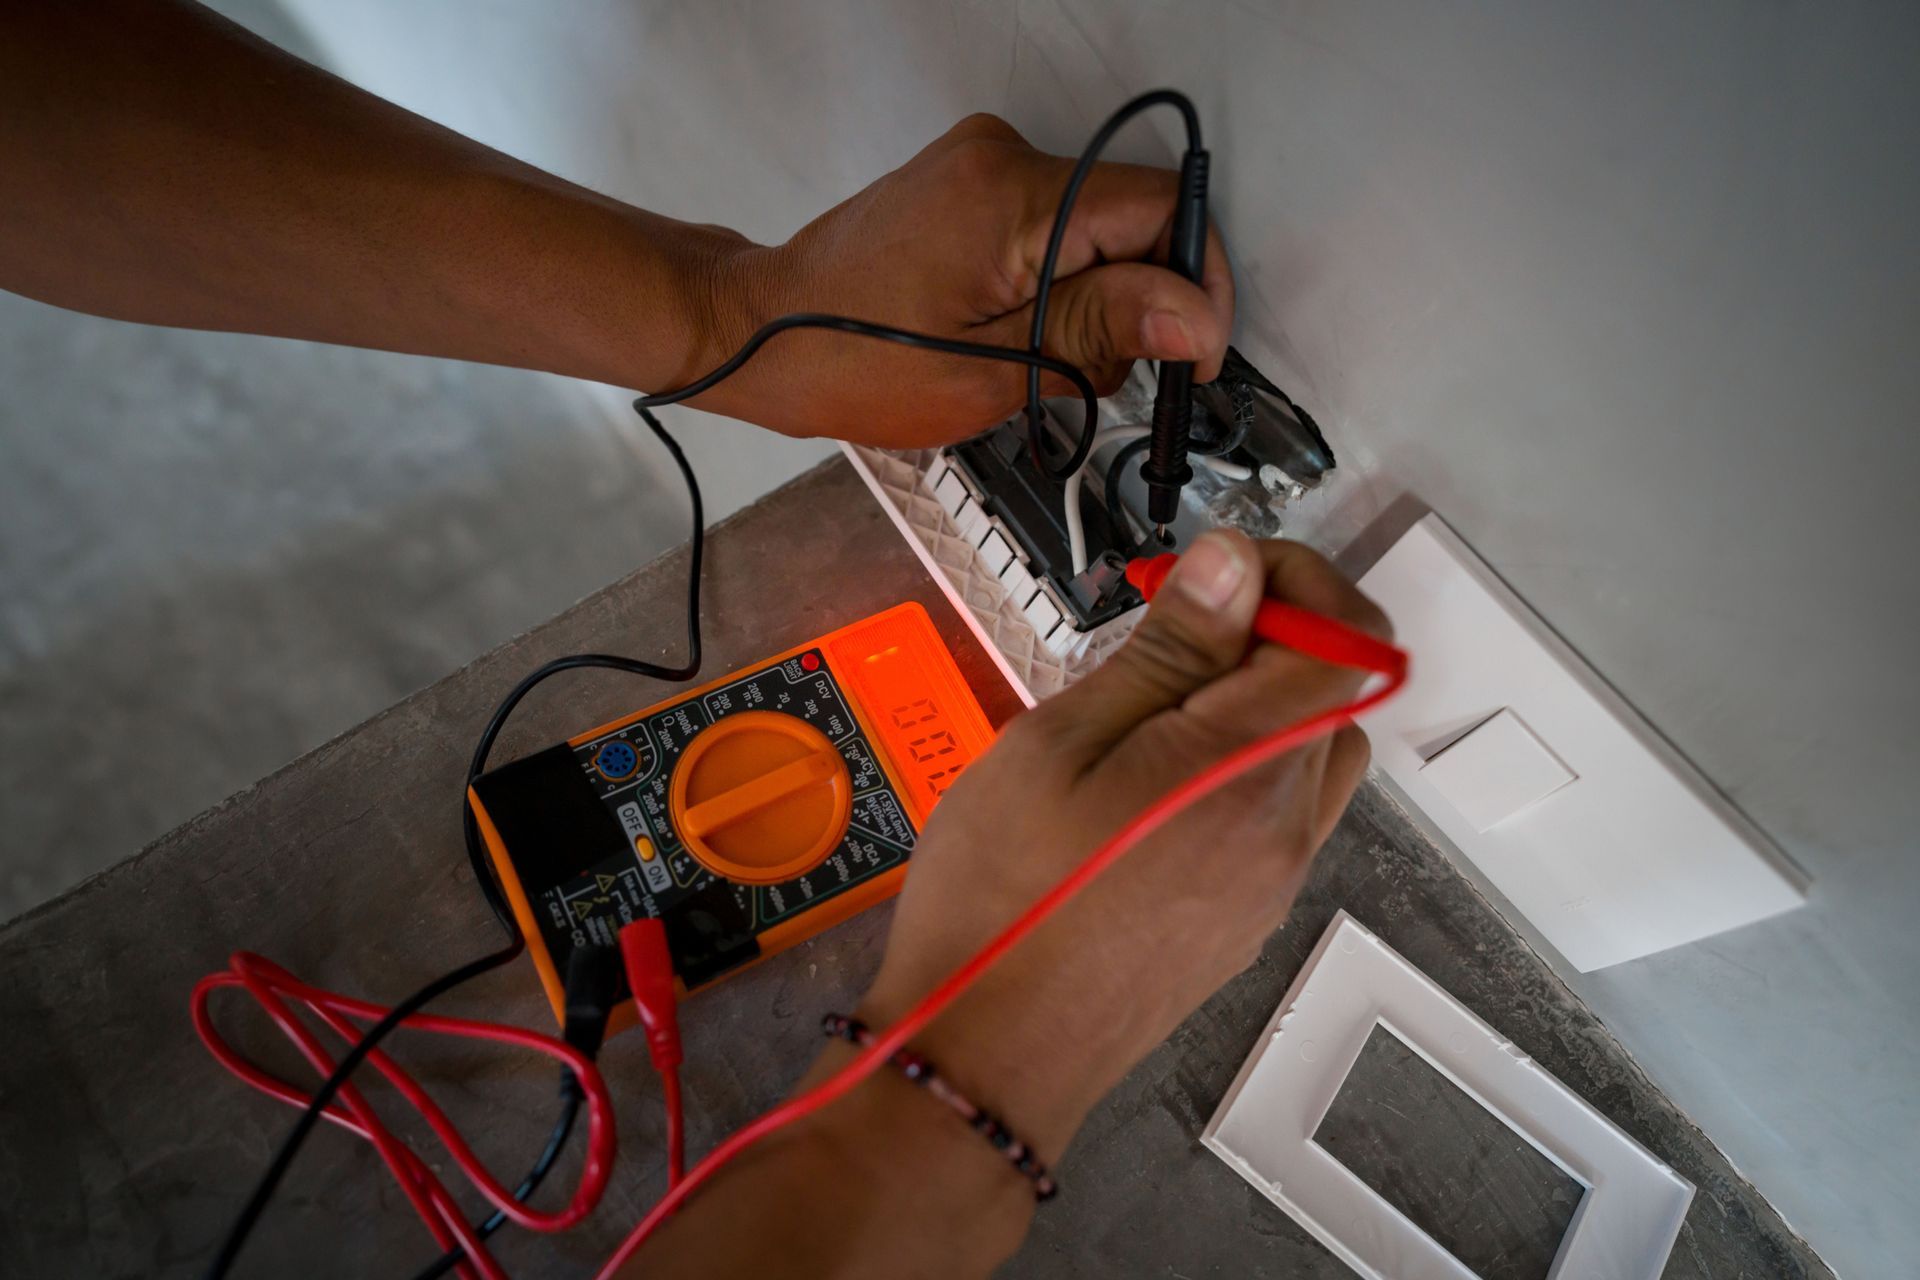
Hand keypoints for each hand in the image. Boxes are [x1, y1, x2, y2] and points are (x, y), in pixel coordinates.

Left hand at [688, 113, 1234, 445]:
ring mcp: (983, 163)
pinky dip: (1060, 282)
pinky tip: (1023, 332)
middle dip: (1142, 303)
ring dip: (1099, 300)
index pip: (1161, 210)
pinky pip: (1056, 226)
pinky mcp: (971, 182)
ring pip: (1100, 227)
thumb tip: (1194, 317)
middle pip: (1136, 217)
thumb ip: (1099, 330)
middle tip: (1099, 374)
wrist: (761, 336)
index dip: (1195, 284)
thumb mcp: (991, 367)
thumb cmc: (850, 361)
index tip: (1193, 356)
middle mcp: (1001, 157)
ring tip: (1040, 361)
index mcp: (1010, 196)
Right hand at [856, 531, 1390, 1160]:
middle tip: (1168, 633)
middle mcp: (1283, 829)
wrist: (987, 1055)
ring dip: (1260, 705)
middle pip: (1334, 693)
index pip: (1343, 638)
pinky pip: (1279, 816)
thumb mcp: (1061, 742)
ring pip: (1312, 755)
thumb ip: (1166, 650)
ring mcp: (1271, 882)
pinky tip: (1151, 783)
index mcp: (1244, 770)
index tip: (1209, 575)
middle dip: (1269, 637)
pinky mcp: (1245, 919)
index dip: (1290, 581)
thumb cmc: (1003, 901)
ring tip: (1153, 708)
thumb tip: (1236, 565)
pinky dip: (1244, 769)